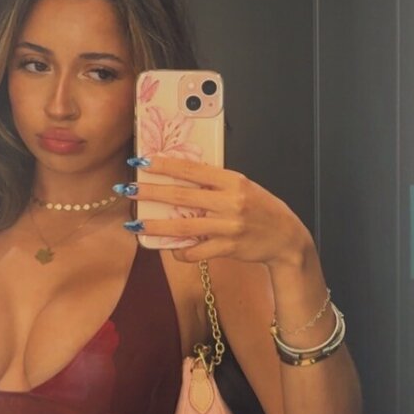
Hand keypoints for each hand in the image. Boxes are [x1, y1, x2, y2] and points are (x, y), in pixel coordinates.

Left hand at [122, 154, 311, 267]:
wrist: (286, 238)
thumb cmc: (262, 209)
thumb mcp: (244, 187)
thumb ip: (216, 183)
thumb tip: (181, 177)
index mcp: (233, 181)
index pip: (192, 170)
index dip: (165, 165)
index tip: (143, 162)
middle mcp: (230, 202)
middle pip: (182, 197)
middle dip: (150, 193)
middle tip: (128, 189)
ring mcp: (228, 227)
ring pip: (184, 227)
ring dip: (156, 227)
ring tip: (136, 225)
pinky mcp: (228, 248)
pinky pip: (196, 251)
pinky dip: (181, 251)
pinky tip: (171, 249)